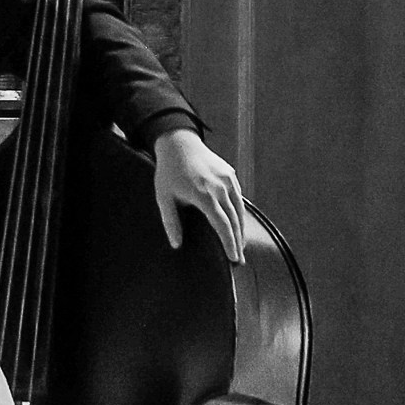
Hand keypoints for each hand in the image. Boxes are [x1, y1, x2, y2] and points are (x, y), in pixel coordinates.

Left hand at [151, 128, 245, 261]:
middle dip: (238, 242)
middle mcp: (220, 188)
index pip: (221, 224)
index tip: (233, 257)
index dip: (229, 243)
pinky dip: (240, 214)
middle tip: (239, 260)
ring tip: (240, 246)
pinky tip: (238, 225)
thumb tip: (176, 245)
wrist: (179, 144)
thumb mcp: (163, 198)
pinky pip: (239, 198)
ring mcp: (228, 180)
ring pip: (240, 210)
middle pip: (234, 220)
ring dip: (241, 230)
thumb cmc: (168, 172)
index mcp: (203, 195)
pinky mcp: (231, 175)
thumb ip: (171, 222)